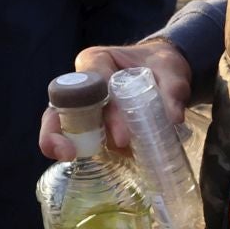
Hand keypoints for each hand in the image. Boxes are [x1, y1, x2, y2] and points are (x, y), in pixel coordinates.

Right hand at [38, 39, 192, 160]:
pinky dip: (87, 154)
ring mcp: (84, 108)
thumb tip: (172, 118)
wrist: (162, 72)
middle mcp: (82, 84)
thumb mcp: (171, 71)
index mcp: (97, 61)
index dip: (106, 110)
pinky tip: (103, 167)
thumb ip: (171, 90)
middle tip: (69, 153)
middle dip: (57, 132)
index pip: (93, 84)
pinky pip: (81, 141)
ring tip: (83, 161)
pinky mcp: (92, 127)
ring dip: (75, 146)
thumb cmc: (160, 65)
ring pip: (64, 127)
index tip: (123, 136)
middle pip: (59, 108)